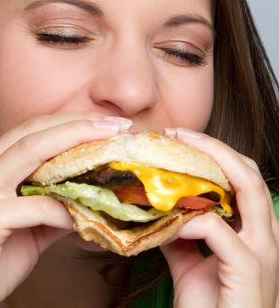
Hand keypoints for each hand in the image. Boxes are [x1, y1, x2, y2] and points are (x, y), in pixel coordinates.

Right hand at [0, 113, 131, 307]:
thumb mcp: (25, 229)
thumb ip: (52, 207)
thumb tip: (92, 197)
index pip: (29, 131)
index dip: (68, 123)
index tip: (106, 124)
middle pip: (32, 132)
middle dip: (78, 125)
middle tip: (119, 125)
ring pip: (32, 153)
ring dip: (76, 147)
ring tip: (111, 150)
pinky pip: (35, 205)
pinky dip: (64, 209)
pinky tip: (84, 217)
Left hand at [161, 128, 278, 307]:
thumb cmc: (210, 307)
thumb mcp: (190, 264)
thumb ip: (181, 237)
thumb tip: (158, 214)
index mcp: (254, 230)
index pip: (241, 176)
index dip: (212, 153)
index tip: (175, 138)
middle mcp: (266, 235)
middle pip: (248, 172)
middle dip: (212, 146)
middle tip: (173, 134)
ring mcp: (262, 251)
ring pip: (246, 189)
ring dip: (207, 167)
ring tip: (171, 156)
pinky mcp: (248, 269)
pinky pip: (218, 230)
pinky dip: (190, 219)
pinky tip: (167, 221)